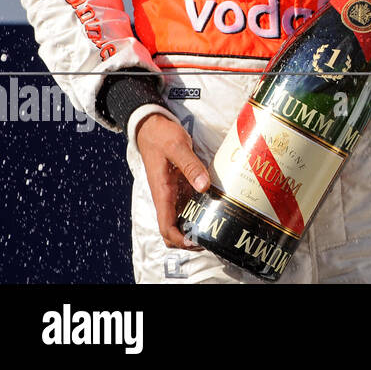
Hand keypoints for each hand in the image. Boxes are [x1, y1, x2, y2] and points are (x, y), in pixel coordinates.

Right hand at [134, 112, 210, 248]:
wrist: (151, 127)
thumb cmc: (162, 136)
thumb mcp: (177, 146)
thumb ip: (190, 165)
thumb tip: (203, 187)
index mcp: (162, 192)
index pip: (165, 227)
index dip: (179, 240)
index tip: (197, 242)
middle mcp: (166, 197)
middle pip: (174, 228)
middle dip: (191, 238)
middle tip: (214, 237)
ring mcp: (173, 192)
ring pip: (182, 218)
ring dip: (197, 225)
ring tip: (219, 225)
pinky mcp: (179, 185)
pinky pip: (188, 204)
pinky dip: (200, 210)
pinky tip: (217, 206)